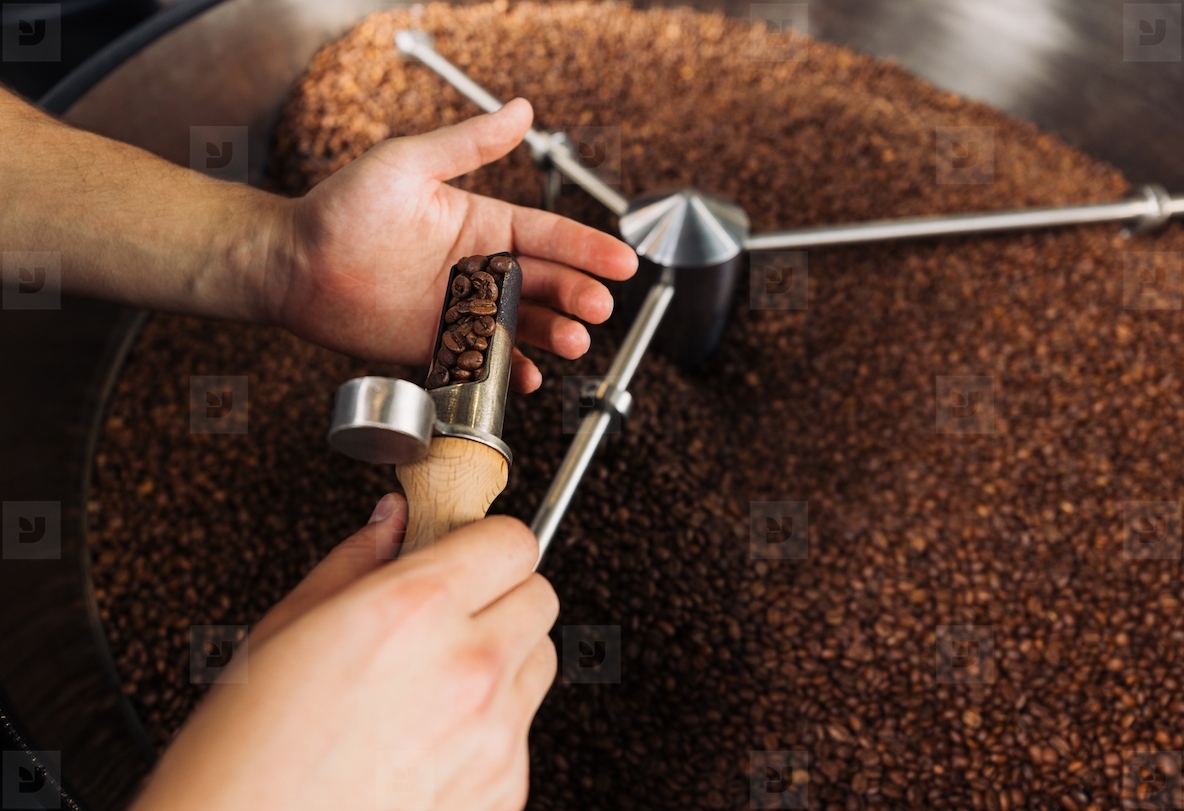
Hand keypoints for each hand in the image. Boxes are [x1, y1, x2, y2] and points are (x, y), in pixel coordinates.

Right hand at [131, 495, 557, 810]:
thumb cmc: (247, 753)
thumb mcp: (286, 628)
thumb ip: (356, 561)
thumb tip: (392, 521)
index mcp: (416, 610)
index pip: (514, 540)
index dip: (486, 542)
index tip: (465, 552)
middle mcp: (468, 668)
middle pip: (541, 597)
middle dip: (502, 596)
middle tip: (452, 613)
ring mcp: (494, 735)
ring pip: (540, 663)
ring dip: (504, 659)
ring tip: (434, 682)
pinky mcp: (504, 790)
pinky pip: (524, 732)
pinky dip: (491, 727)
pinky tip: (429, 739)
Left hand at [265, 98, 637, 391]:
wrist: (293, 265)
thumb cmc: (343, 208)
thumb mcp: (409, 165)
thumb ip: (469, 145)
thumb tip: (522, 110)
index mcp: (480, 224)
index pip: (547, 235)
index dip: (587, 248)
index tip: (623, 261)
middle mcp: (477, 268)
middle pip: (545, 284)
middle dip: (577, 295)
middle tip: (598, 307)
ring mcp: (459, 309)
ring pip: (523, 325)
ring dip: (554, 333)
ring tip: (574, 343)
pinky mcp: (437, 345)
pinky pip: (485, 360)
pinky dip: (511, 370)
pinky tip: (531, 376)